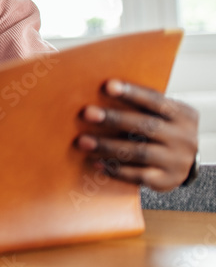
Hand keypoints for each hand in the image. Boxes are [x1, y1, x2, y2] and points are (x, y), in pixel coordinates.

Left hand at [75, 79, 198, 191]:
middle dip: (114, 119)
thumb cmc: (161, 130)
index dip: (131, 93)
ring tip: (83, 141)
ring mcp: (177, 161)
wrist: (184, 163)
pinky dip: (115, 169)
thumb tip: (95, 92)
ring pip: (139, 152)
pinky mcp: (167, 181)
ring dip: (107, 146)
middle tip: (87, 113)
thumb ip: (138, 106)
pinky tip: (96, 162)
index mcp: (183, 115)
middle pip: (146, 126)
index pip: (156, 100)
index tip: (108, 85)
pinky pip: (138, 175)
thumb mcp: (159, 115)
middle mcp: (184, 138)